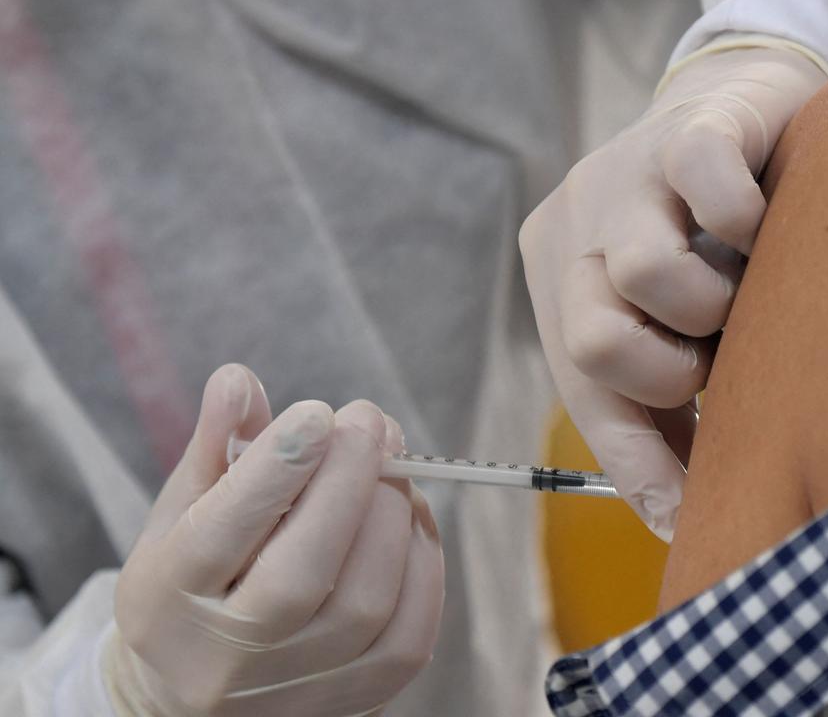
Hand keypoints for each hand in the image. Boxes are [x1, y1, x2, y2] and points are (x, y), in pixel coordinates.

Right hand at [104, 364, 443, 716]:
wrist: (188, 695)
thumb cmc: (190, 584)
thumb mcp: (180, 513)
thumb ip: (213, 446)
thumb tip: (239, 379)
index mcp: (168, 596)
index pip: (223, 531)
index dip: (277, 467)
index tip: (318, 412)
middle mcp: (226, 655)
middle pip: (302, 571)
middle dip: (349, 481)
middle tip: (369, 420)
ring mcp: (291, 688)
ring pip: (364, 601)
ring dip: (391, 514)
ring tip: (390, 464)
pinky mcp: (349, 704)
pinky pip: (409, 635)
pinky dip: (422, 565)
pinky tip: (410, 519)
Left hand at [519, 46, 827, 539]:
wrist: (735, 102)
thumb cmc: (709, 235)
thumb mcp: (672, 320)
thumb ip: (664, 399)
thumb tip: (678, 513)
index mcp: (560, 279)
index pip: (582, 390)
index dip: (635, 459)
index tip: (683, 515)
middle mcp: (577, 226)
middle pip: (591, 341)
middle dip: (668, 375)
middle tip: (714, 360)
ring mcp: (625, 172)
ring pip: (645, 274)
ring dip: (714, 309)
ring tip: (742, 294)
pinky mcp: (688, 127)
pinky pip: (709, 189)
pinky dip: (748, 225)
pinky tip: (765, 226)